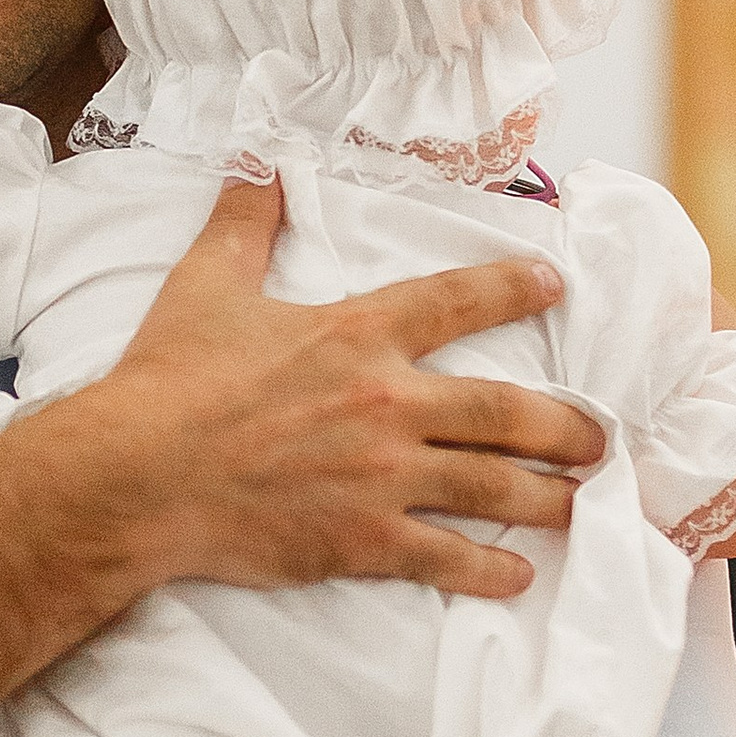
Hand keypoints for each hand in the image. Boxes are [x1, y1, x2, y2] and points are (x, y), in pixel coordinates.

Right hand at [71, 175, 604, 602]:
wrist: (134, 476)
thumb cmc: (166, 382)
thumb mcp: (205, 283)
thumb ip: (244, 220)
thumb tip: (257, 160)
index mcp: (355, 335)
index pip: (455, 301)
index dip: (512, 288)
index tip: (553, 285)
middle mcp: (386, 403)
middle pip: (506, 412)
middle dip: (567, 427)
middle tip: (601, 438)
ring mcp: (380, 478)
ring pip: (493, 488)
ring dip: (548, 499)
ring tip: (581, 503)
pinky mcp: (361, 541)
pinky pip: (445, 558)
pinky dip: (489, 570)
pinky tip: (518, 576)